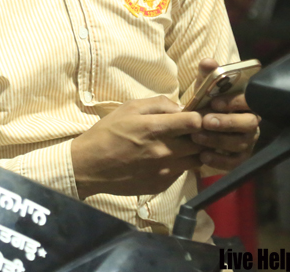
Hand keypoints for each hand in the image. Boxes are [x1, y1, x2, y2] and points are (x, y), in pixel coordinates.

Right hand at [71, 96, 203, 198]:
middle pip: (200, 143)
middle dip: (199, 135)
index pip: (195, 122)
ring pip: (195, 161)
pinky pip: (181, 173)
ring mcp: (164, 171)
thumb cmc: (107, 133)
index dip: (199, 118)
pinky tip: (164, 160)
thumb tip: (181, 107)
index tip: (193, 117)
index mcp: (155, 129)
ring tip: (179, 146)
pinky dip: (179, 165)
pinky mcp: (161, 185)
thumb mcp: (129, 108)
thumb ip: (158, 104)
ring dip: (192, 152)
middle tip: (189, 132)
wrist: (90, 166)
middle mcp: (164, 152)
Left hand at [189, 58, 260, 171]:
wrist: (200, 126)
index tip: (214, 102)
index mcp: (246, 103)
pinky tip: (203, 156)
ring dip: (217, 140)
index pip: (249, 101)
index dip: (233, 102)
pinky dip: (219, 161)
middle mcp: (251, 122)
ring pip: (239, 143)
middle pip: (248, 123)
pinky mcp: (240, 158)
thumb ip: (207, 75)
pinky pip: (235, 162)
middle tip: (205, 121)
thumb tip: (208, 62)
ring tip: (196, 137)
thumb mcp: (205, 88)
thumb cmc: (207, 103)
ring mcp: (247, 142)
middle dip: (227, 122)